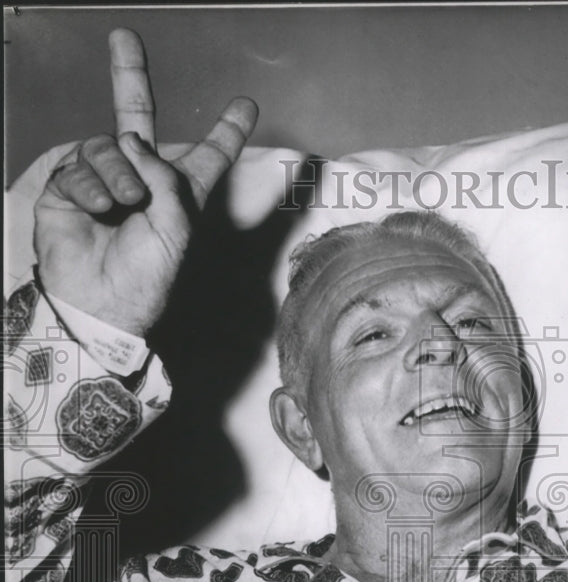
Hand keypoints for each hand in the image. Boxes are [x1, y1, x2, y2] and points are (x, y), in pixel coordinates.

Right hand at [34, 28, 257, 334]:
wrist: (102, 304)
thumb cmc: (147, 278)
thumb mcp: (177, 228)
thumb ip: (166, 178)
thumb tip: (129, 141)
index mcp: (179, 195)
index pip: (207, 155)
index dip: (225, 130)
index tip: (245, 105)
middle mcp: (141, 182)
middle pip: (137, 118)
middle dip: (130, 77)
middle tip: (124, 38)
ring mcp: (102, 183)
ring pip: (111, 145)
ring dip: (121, 173)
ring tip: (125, 204)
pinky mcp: (70, 190)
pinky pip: (82, 165)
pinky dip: (93, 185)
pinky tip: (99, 210)